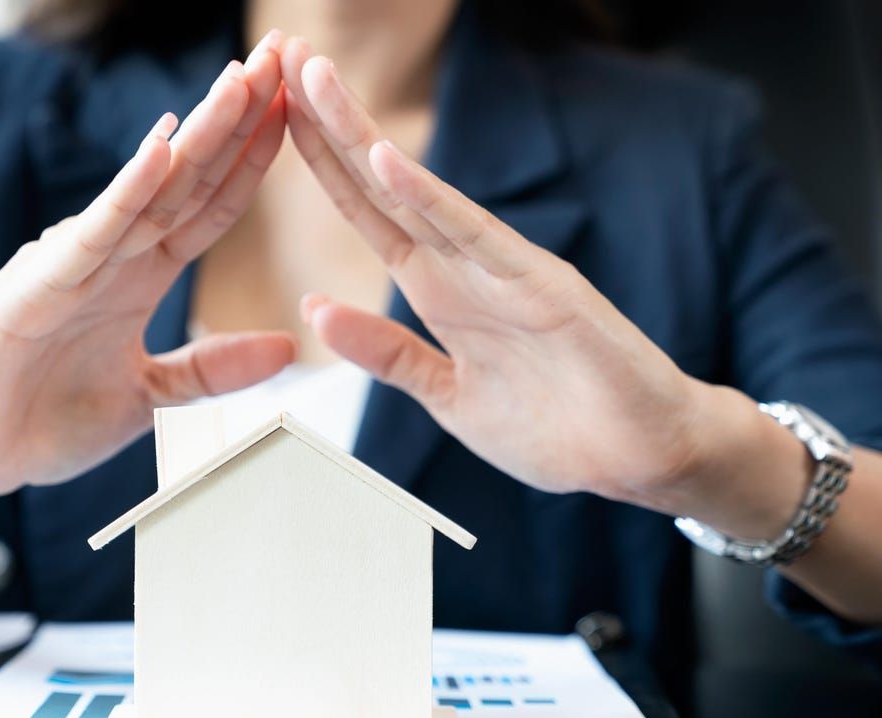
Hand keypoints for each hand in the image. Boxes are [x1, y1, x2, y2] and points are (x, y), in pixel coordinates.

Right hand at [0, 34, 292, 501]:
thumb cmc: (45, 421)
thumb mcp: (151, 396)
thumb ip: (212, 369)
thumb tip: (287, 346)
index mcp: (139, 276)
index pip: (209, 207)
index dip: (253, 161)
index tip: (297, 113)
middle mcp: (111, 257)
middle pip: (187, 179)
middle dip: (235, 120)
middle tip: (280, 59)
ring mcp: (72, 264)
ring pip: (147, 191)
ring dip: (197, 136)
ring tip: (241, 81)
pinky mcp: (34, 287)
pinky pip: (92, 235)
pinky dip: (127, 193)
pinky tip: (163, 149)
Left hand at [281, 39, 708, 503]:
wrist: (643, 457)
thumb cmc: (557, 427)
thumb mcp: (446, 395)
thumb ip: (386, 353)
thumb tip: (315, 307)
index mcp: (440, 291)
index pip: (366, 212)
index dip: (320, 162)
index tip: (276, 114)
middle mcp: (465, 266)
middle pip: (380, 183)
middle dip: (328, 122)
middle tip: (281, 57)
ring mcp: (503, 270)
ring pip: (419, 192)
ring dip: (361, 136)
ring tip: (315, 79)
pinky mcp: (543, 287)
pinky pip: (477, 237)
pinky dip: (430, 200)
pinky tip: (385, 163)